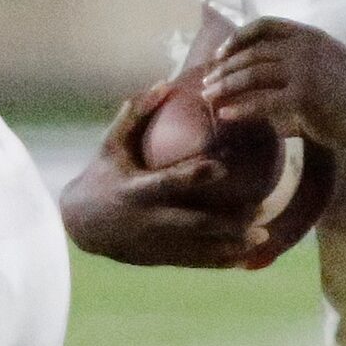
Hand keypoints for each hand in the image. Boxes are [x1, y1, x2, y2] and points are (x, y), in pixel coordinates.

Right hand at [58, 87, 268, 269]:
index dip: (194, 176)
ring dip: (233, 244)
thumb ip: (135, 114)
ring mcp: (158, 243)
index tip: (221, 166)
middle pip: (194, 223)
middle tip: (260, 210)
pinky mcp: (162, 257)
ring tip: (263, 236)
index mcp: (137, 190)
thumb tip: (164, 83)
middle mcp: (150, 220)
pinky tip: (248, 258)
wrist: (82, 225)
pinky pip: (196, 262)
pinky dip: (222, 261)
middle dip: (228, 221)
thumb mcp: (112, 144)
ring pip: (201, 248)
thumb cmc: (102, 175)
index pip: (169, 183)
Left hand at [200, 19, 345, 156]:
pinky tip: (226, 116)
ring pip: (253, 74)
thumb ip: (299, 63)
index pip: (266, 25)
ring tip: (208, 96)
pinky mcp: (303, 96)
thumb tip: (268, 74)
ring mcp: (303, 70)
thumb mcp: (327, 65)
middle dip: (226, 67)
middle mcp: (304, 47)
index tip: (222, 53)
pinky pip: (262, 102)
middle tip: (207, 80)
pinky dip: (241, 109)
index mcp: (309, 36)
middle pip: (253, 52)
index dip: (239, 37)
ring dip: (226, 86)